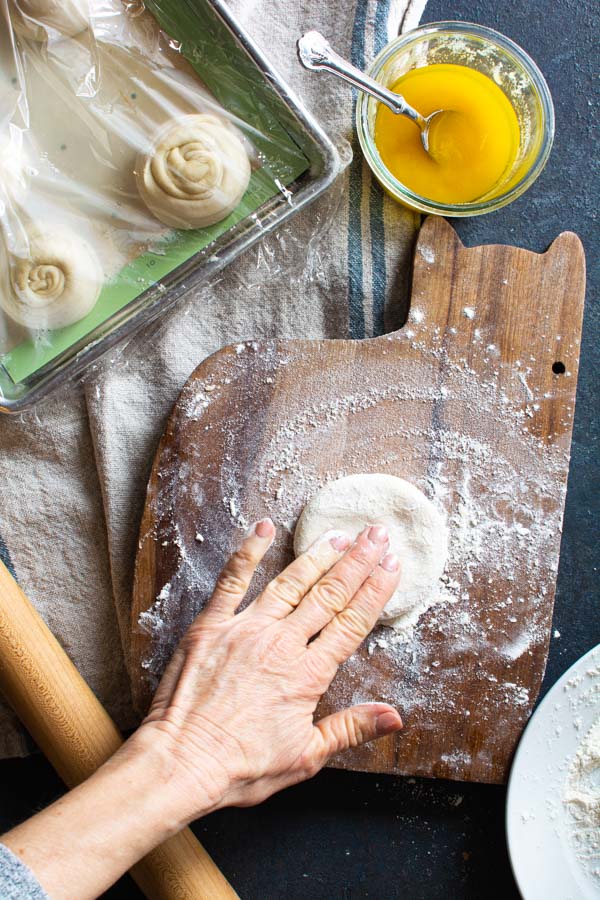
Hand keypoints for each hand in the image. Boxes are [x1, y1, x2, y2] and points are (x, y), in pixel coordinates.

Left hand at [131, 518, 402, 824]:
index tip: (392, 566)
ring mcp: (245, 629)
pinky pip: (232, 581)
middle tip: (377, 535)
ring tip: (339, 535)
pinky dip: (248, 553)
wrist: (182, 762)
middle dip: (357, 562)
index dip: (375, 591)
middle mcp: (281, 643)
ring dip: (317, 556)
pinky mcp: (211, 625)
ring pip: (290, 583)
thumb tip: (396, 717)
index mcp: (307, 675)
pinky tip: (264, 530)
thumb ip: (351, 729)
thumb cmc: (242, 765)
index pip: (351, 623)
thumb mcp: (306, 757)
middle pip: (328, 595)